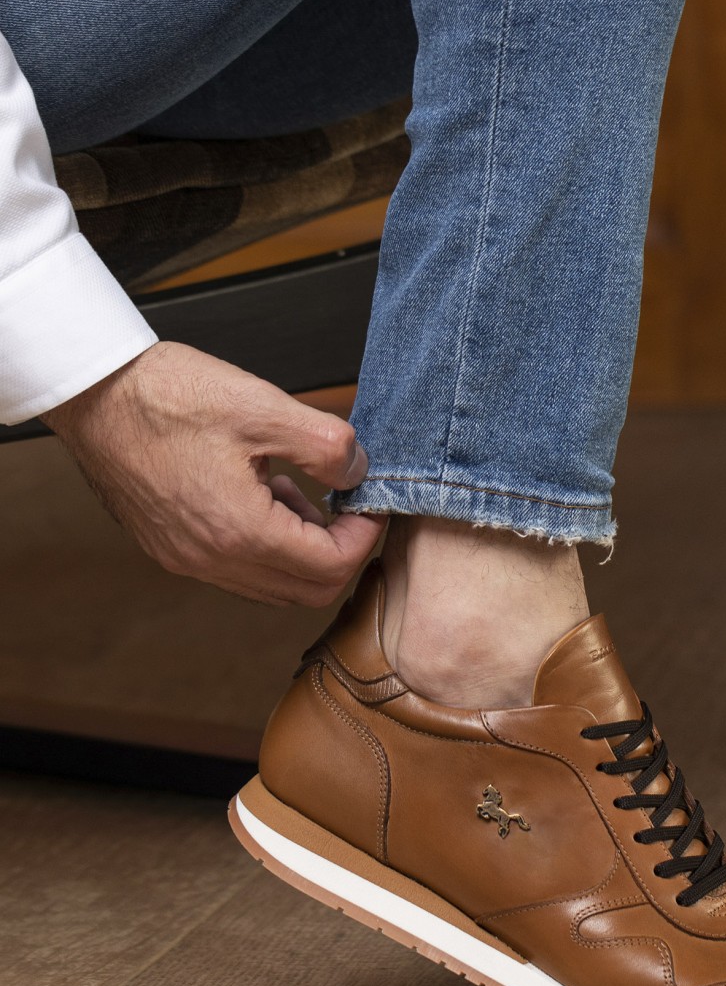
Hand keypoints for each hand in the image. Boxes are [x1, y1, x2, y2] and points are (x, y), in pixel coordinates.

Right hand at [43, 341, 383, 605]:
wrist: (95, 394)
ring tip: (299, 492)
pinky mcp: (171, 548)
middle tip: (346, 504)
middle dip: (340, 551)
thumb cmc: (169, 396)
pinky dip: (266, 545)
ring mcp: (187, 559)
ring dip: (302, 550)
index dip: (364, 535)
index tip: (370, 500)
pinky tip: (263, 494)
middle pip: (306, 591)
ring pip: (271, 585)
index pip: (331, 568)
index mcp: (239, 530)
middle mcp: (211, 559)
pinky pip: (237, 569)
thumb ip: (327, 445)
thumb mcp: (264, 407)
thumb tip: (358, 472)